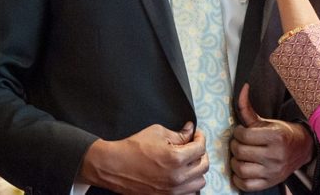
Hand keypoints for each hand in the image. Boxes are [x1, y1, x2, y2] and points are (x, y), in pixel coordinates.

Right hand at [79, 123, 209, 194]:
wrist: (114, 166)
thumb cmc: (133, 148)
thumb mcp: (156, 132)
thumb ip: (178, 134)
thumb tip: (190, 131)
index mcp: (176, 158)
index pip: (200, 148)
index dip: (200, 138)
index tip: (196, 134)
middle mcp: (178, 177)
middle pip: (204, 166)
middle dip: (201, 153)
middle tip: (194, 146)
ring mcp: (173, 191)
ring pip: (200, 183)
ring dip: (197, 170)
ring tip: (188, 162)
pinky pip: (189, 193)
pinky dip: (189, 184)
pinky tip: (181, 175)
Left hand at [230, 84, 313, 191]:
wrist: (302, 149)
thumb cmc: (280, 132)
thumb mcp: (265, 120)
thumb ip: (248, 108)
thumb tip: (242, 87)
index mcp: (275, 137)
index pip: (244, 135)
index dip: (237, 132)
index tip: (240, 132)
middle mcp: (276, 156)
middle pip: (240, 152)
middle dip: (235, 145)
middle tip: (239, 143)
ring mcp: (273, 172)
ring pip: (241, 169)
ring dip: (235, 161)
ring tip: (239, 156)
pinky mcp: (271, 183)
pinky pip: (246, 185)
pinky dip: (238, 178)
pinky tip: (241, 169)